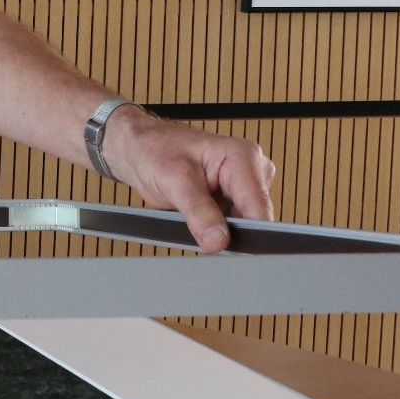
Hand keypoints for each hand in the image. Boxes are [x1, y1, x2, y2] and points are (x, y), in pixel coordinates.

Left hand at [101, 107, 276, 253]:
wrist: (139, 150)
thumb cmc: (154, 151)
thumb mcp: (174, 180)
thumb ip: (199, 212)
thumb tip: (219, 241)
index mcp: (243, 157)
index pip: (259, 206)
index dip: (249, 233)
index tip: (228, 249)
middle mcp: (250, 170)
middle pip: (256, 218)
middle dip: (231, 232)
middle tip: (201, 233)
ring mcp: (243, 186)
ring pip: (245, 225)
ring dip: (222, 232)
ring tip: (195, 221)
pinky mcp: (233, 199)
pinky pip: (233, 225)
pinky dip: (216, 230)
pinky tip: (199, 223)